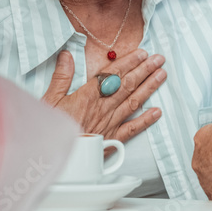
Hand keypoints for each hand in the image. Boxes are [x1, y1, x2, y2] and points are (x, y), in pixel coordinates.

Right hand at [42, 49, 165, 141]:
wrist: (55, 157)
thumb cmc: (51, 129)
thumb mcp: (50, 99)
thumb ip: (61, 76)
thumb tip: (67, 55)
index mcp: (88, 96)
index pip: (112, 74)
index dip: (128, 62)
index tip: (141, 54)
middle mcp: (103, 107)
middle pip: (127, 85)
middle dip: (144, 70)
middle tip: (158, 59)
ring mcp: (110, 123)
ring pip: (133, 102)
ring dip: (149, 87)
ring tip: (161, 76)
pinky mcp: (113, 139)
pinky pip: (133, 128)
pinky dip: (146, 120)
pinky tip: (157, 111)